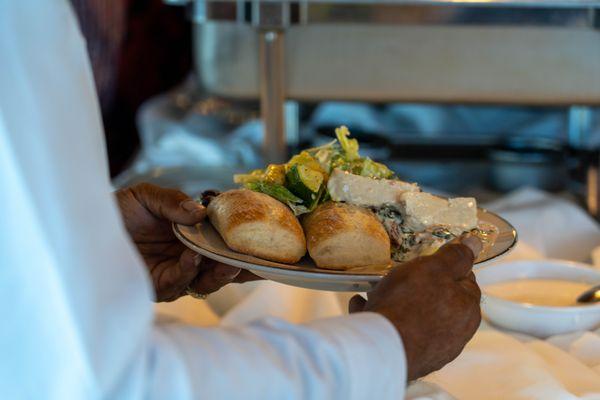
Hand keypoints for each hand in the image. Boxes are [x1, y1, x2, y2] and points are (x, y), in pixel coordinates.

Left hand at [116, 183, 258, 301]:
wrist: (83, 224)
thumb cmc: (117, 210)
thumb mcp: (147, 197)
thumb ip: (173, 202)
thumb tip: (201, 212)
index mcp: (190, 239)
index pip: (223, 247)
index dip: (244, 249)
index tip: (266, 244)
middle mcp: (186, 260)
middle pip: (220, 270)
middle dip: (239, 267)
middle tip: (255, 260)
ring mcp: (172, 275)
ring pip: (204, 282)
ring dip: (218, 273)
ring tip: (226, 261)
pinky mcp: (155, 287)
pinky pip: (177, 283)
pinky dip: (188, 272)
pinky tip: (192, 258)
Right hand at [349, 235, 481, 380]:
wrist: (381, 349)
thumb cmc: (408, 305)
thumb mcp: (433, 268)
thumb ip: (455, 256)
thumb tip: (474, 242)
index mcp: (468, 309)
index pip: (465, 279)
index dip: (445, 266)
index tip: (426, 261)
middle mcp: (456, 333)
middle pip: (438, 299)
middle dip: (418, 286)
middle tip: (398, 276)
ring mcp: (433, 349)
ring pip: (415, 316)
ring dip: (398, 303)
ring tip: (375, 293)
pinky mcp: (410, 359)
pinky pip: (398, 332)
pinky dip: (385, 320)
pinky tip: (367, 311)